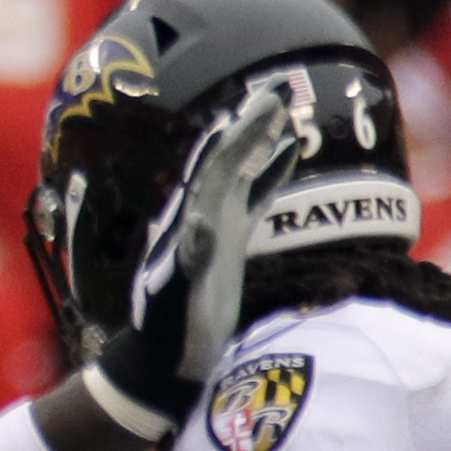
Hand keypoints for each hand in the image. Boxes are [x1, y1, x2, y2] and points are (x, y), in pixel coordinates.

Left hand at [92, 85, 297, 435]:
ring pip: (241, 172)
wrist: (161, 361)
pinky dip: (270, 173)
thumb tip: (198, 221)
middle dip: (251, 124)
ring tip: (283, 109)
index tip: (264, 104)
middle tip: (278, 89)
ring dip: (260, 141)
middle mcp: (201, 216)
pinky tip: (288, 152)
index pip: (218, 167)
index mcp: (190, 220)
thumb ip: (188, 260)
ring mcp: (215, 227)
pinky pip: (253, 198)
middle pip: (228, 158)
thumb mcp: (178, 296)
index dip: (241, 136)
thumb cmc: (169, 332)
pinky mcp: (227, 245)